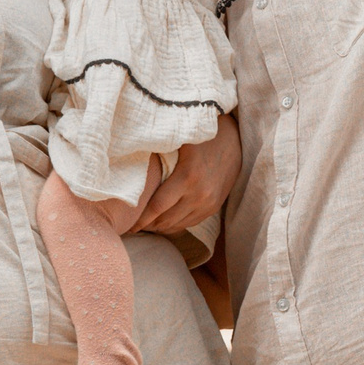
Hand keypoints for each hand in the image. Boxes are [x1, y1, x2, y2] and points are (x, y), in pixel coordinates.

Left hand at [137, 113, 238, 235]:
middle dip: (148, 225)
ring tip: (146, 224)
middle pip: (166, 220)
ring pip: (178, 225)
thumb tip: (128, 157)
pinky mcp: (214, 207)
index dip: (141, 219)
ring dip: (161, 227)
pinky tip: (164, 222)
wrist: (236, 141)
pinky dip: (175, 225)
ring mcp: (208, 203)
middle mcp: (199, 194)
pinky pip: (190, 223)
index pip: (157, 207)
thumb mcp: (179, 140)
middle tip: (132, 224)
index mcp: (187, 177)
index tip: (128, 224)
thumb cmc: (202, 137)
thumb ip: (157, 152)